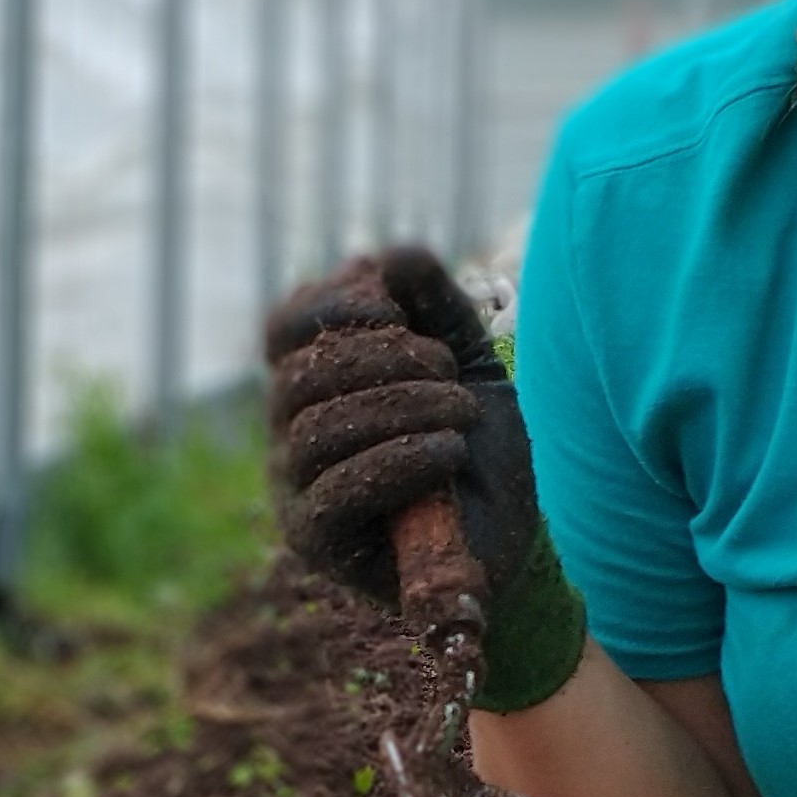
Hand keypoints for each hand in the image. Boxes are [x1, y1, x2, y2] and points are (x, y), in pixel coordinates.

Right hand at [264, 245, 586, 711]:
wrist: (511, 528)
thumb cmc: (478, 439)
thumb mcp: (468, 358)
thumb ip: (434, 303)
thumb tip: (392, 254)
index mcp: (316, 381)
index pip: (285, 327)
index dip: (334, 303)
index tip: (396, 306)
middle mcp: (290, 432)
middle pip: (299, 377)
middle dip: (384, 360)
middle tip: (449, 370)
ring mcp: (296, 490)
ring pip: (315, 431)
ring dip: (401, 408)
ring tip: (463, 412)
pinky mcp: (319, 542)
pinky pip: (336, 492)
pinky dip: (400, 459)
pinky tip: (450, 450)